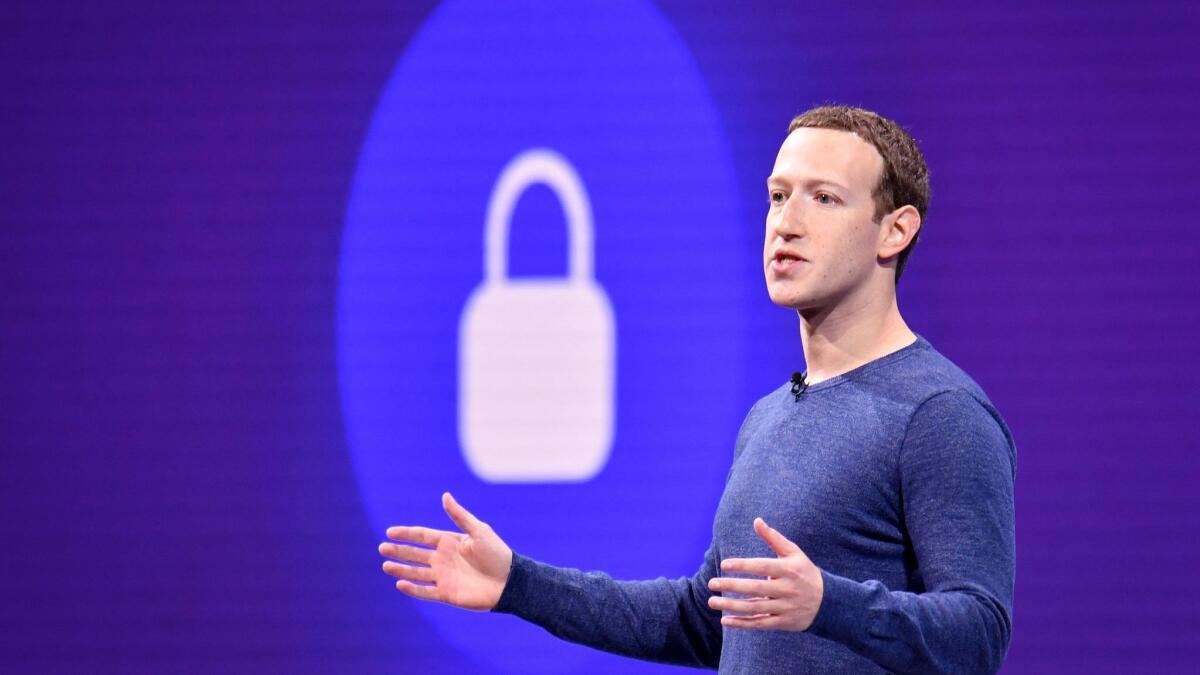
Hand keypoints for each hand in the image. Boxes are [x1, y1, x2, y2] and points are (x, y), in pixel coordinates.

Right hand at [378, 492, 512, 610]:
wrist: (509, 581)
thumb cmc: (496, 553)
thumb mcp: (478, 530)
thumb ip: (459, 516)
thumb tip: (445, 495)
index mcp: (449, 542)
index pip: (422, 536)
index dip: (406, 534)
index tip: (389, 532)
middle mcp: (443, 559)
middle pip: (415, 554)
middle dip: (398, 551)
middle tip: (381, 548)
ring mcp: (444, 577)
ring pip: (416, 572)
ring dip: (401, 569)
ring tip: (385, 565)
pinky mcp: (447, 594)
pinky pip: (425, 591)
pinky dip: (413, 589)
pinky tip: (400, 584)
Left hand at [706, 517, 823, 630]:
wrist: (828, 602)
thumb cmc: (804, 572)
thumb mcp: (793, 553)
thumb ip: (773, 538)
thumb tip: (756, 520)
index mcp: (788, 570)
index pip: (762, 566)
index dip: (743, 565)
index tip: (724, 564)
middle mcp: (787, 589)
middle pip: (756, 588)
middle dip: (732, 586)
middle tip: (711, 583)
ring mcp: (785, 607)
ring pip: (755, 608)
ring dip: (731, 606)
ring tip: (712, 601)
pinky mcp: (783, 623)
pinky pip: (760, 624)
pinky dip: (742, 624)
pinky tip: (725, 620)